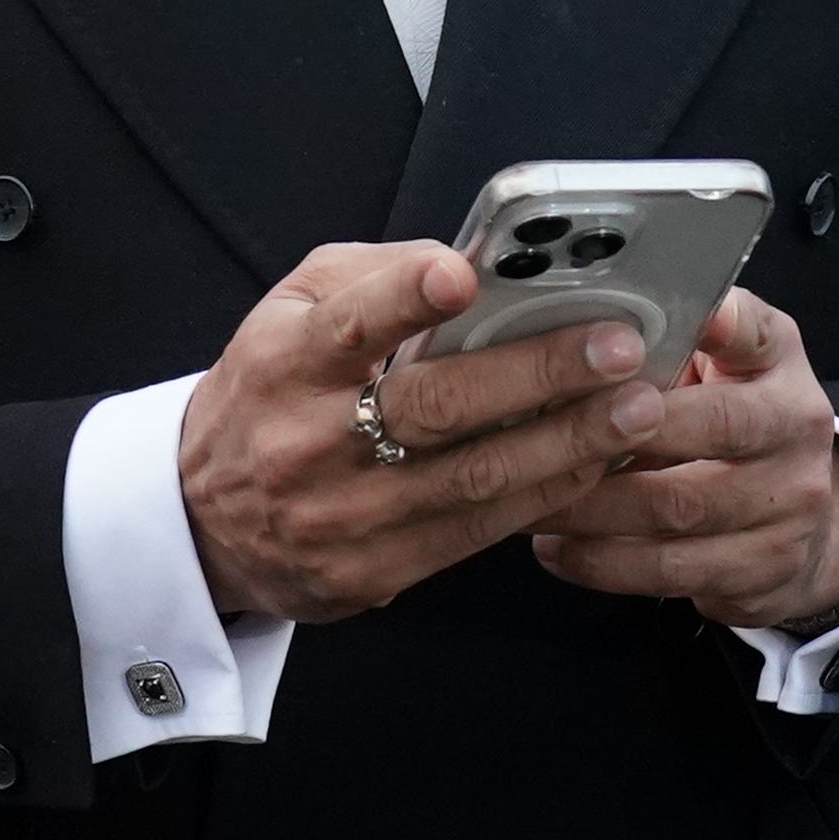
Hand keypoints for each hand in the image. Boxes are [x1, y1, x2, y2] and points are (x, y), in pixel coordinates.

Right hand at [176, 240, 665, 625]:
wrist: (201, 520)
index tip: (462, 273)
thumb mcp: (287, 312)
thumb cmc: (268, 394)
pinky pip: (476, 533)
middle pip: (432, 407)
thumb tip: (470, 265)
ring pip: (471, 478)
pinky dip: (545, 495)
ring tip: (637, 408)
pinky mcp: (371, 573)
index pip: (345, 324)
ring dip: (568, 442)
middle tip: (617, 346)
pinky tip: (596, 463)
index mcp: (282, 363)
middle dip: (536, 374)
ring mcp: (340, 516)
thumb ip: (369, 278)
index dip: (403, 296)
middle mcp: (306, 442)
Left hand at [527, 290, 838, 632]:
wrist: (804, 520)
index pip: (755, 331)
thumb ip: (674, 337)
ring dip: (589, 508)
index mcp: (778, 364)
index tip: (685, 316)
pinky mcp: (763, 569)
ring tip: (525, 501)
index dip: (721, 323)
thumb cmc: (732, 421)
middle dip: (615, 430)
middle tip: (536, 433)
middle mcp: (796, 430)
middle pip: (710, 426)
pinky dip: (602, 561)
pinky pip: (671, 571)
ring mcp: (788, 507)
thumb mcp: (724, 364)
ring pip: (677, 509)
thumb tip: (580, 323)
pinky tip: (554, 547)